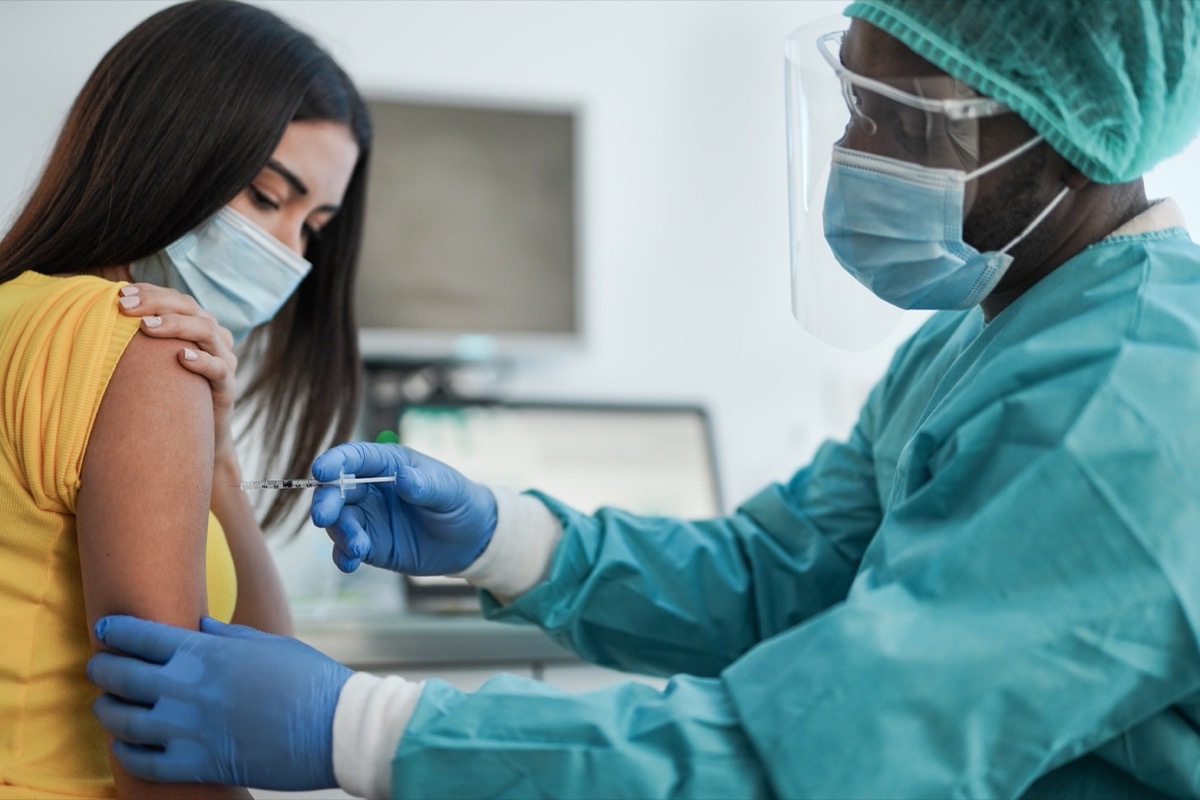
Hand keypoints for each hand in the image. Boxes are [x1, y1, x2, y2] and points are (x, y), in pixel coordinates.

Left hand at [88, 615, 350, 789]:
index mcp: (207, 652)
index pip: (142, 635)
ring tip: (105, 706)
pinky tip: (125, 747)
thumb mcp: (268, 644)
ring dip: (107, 711)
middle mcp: (188, 689)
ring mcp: (189, 729)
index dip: (116, 629)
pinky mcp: (199, 764)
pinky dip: (127, 754)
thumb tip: (199, 625)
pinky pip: (144, 763)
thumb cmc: (309, 678)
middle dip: (102, 668)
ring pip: (123, 721)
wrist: (336, 727)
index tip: (106, 628)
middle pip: (121, 676)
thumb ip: (226, 635)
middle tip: (97, 666)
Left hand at [117, 283, 237, 457]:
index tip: (120, 295)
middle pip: (191, 308)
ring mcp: (225, 361)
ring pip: (207, 331)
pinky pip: (218, 368)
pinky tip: (182, 357)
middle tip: (125, 307)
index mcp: (198, 326)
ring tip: (146, 326)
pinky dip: (202, 361)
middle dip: (156, 303)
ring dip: (175, 325)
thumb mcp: (157, 361)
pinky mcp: (228, 387)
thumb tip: (106, 318)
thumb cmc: (172, 394)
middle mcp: (215, 338)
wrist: (200, 435)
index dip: (151, 292)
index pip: (177, 299)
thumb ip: (144, 339)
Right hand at [311, 442, 496, 574]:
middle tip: (324, 517)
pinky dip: (343, 555)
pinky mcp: (369, 544)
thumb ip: (426, 485)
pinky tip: (350, 564)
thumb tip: (402, 477)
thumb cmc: (460, 503)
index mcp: (389, 464)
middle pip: (337, 489)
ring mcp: (368, 517)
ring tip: (358, 548)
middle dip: (327, 501)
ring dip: (341, 534)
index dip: (336, 461)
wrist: (470, 540)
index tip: (320, 470)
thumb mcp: (450, 492)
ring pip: (339, 521)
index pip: (356, 457)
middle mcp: (371, 488)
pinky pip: (347, 548)